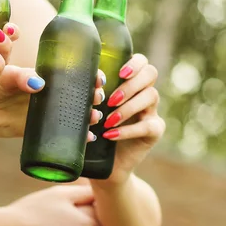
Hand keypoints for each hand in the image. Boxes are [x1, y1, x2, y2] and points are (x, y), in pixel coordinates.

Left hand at [0, 66, 106, 137]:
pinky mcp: (36, 126)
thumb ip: (18, 77)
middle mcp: (44, 88)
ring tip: (95, 116)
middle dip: (91, 90)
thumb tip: (39, 84)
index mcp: (37, 71)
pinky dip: (75, 134)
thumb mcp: (3, 77)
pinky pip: (59, 130)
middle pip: (77, 87)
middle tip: (98, 93)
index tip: (98, 76)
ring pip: (72, 108)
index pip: (69, 66)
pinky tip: (89, 137)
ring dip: (87, 112)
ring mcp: (42, 107)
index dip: (87, 70)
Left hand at [93, 54, 164, 185]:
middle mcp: (144, 92)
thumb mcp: (88, 108)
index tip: (120, 73)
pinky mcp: (155, 130)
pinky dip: (127, 130)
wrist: (105, 163)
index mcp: (130, 81)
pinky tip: (110, 135)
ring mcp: (152, 110)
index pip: (142, 61)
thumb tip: (71, 80)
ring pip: (151, 96)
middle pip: (150, 73)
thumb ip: (86, 93)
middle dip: (130, 85)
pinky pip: (148, 125)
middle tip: (110, 100)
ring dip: (127, 107)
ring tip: (107, 121)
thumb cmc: (93, 128)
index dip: (134, 63)